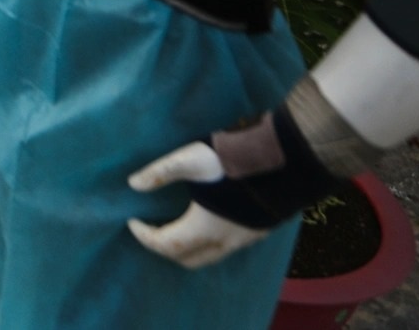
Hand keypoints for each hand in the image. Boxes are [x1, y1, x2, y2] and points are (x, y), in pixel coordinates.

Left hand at [125, 107, 334, 268]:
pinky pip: (227, 248)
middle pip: (188, 260)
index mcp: (204, 228)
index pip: (167, 246)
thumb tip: (133, 184)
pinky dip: (208, 243)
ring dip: (189, 249)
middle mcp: (225, 241)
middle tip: (151, 230)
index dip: (145, 237)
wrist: (286, 161)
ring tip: (174, 226)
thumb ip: (160, 172)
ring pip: (210, 256)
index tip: (132, 222)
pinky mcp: (260, 230)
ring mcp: (245, 239)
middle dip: (165, 249)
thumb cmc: (235, 160)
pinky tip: (206, 222)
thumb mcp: (190, 158)